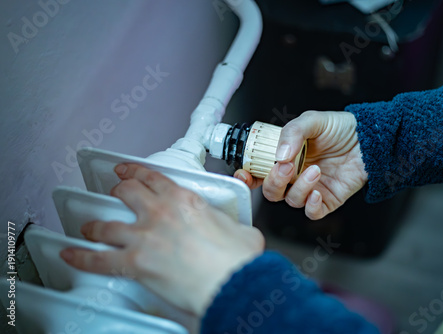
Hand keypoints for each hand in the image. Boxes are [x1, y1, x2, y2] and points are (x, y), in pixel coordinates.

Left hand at [60, 164, 264, 316]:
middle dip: (118, 191)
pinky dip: (81, 257)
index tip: (127, 170)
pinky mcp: (135, 263)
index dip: (135, 171)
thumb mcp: (242, 230)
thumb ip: (232, 225)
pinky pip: (98, 259)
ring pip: (107, 224)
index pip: (152, 177)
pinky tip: (71, 254)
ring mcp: (144, 237)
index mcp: (185, 200)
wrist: (230, 281)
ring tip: (90, 227)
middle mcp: (159, 212)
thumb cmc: (237, 258)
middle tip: (115, 192)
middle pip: (127, 193)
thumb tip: (237, 231)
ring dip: (95, 225)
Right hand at [234, 111, 367, 219]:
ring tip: (315, 170)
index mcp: (285, 157)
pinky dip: (311, 205)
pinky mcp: (326, 200)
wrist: (370, 138)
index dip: (247, 176)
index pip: (259, 172)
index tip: (244, 174)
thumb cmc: (341, 128)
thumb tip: (279, 155)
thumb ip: (292, 133)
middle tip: (286, 167)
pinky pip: (311, 212)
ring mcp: (310, 188)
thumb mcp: (313, 121)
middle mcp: (294, 175)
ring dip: (299, 188)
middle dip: (274, 182)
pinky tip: (318, 191)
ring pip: (291, 200)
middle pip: (271, 191)